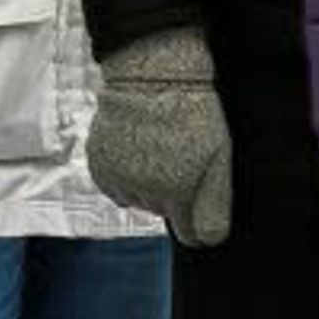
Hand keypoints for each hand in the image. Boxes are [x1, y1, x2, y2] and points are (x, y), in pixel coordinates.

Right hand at [86, 27, 233, 246]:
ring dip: (147, 184)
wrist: (151, 77)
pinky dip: (124, 175)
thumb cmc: (193, 114)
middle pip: (164, 213)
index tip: (202, 203)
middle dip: (173, 193)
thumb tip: (208, 241)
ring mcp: (118, 181)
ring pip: (138, 200)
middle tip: (180, 155)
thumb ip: (215, 205)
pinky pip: (115, 186)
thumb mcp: (220, 157)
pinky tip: (135, 150)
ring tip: (155, 149)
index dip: (199, 222)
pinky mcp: (98, 167)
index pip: (191, 234)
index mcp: (179, 194)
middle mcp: (145, 195)